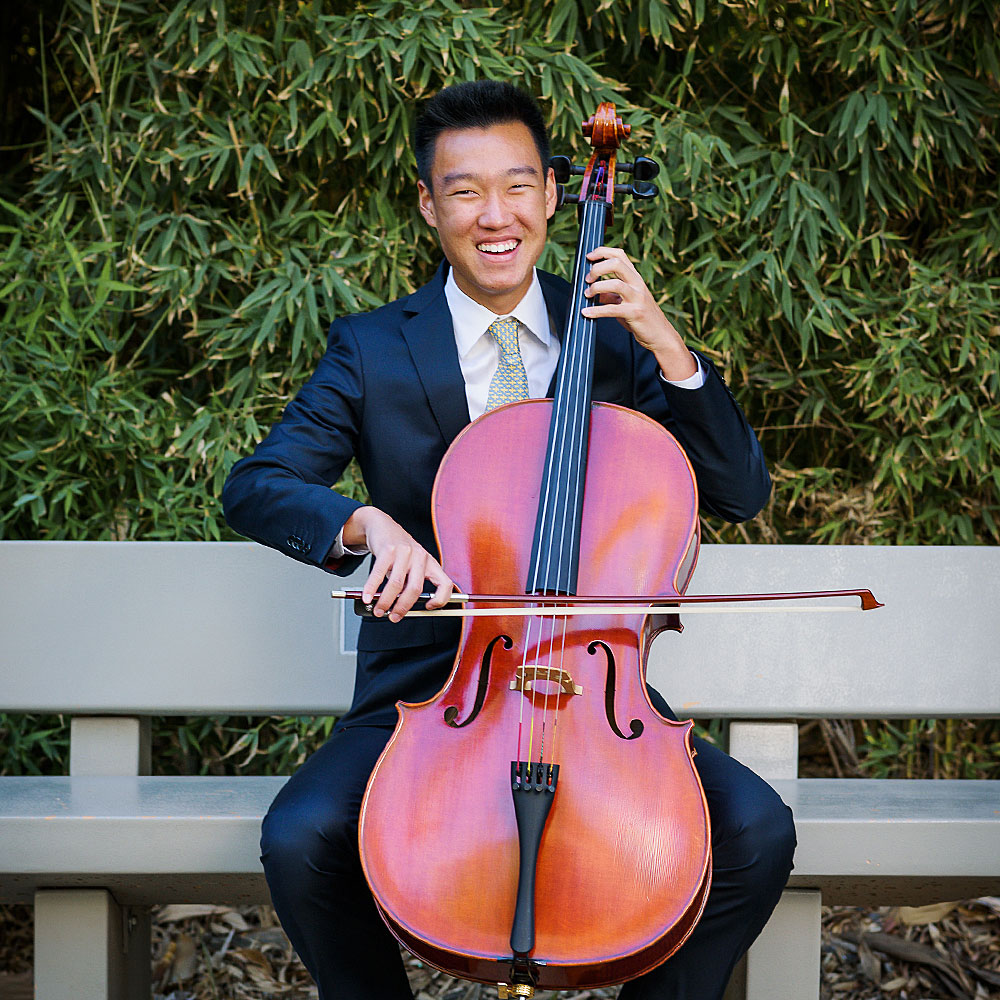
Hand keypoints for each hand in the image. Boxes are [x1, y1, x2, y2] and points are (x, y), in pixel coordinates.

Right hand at [342, 507, 453, 621]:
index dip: (440, 599)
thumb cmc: (398, 552)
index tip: (428, 608)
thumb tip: (399, 609)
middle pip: (415, 589)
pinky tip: (367, 597)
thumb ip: (409, 584)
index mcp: (430, 563)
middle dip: (403, 607)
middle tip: (393, 617)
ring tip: (378, 610)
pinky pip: (378, 574)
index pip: (445, 583)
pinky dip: (371, 589)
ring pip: (396, 584)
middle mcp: (420, 557)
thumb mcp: (411, 565)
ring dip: (385, 602)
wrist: (382, 526)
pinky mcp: (388, 549)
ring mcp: (405, 552)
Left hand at [581, 246, 696, 381]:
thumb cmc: (643, 318)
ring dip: (596, 288)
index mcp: (635, 278)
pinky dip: (596, 310)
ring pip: (615, 284)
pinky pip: (612, 309)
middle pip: (616, 263)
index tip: (589, 257)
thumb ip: (611, 296)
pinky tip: (586, 312)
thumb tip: (593, 292)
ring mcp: (637, 298)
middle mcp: (637, 284)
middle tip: (587, 279)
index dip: (602, 252)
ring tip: (587, 294)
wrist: (660, 335)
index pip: (619, 255)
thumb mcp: (626, 302)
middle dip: (598, 268)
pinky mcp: (635, 313)